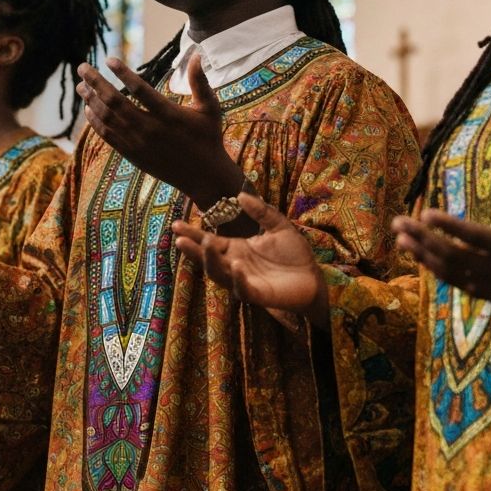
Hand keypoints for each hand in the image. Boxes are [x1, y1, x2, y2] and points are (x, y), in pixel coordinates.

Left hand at [77, 53, 241, 207]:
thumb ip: (200, 82)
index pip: (140, 90)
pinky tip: (88, 110)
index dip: (123, 74)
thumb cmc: (209, 138)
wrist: (204, 177)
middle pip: (115, 102)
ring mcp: (139, 143)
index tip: (109, 60)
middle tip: (82, 67)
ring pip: (108, 119)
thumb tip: (197, 55)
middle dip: (96, 83)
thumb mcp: (209, 108)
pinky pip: (108, 136)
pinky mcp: (133, 155)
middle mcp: (150, 129)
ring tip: (81, 86)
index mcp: (169, 115)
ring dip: (91, 101)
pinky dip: (96, 122)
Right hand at [173, 193, 328, 325]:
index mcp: (236, 249)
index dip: (193, 234)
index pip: (209, 241)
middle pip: (207, 259)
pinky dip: (237, 278)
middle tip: (180, 238)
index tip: (176, 224)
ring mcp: (243, 281)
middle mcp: (234, 265)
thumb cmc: (295, 255)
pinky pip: (242, 288)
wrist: (314, 278)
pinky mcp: (257, 295)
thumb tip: (240, 195)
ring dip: (211, 260)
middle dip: (193, 249)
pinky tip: (235, 264)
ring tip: (207, 243)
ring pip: (219, 274)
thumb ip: (261, 212)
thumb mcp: (279, 226)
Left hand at [392, 173, 490, 312]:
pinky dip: (435, 270)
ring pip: (450, 272)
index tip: (425, 212)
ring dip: (422, 255)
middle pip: (453, 255)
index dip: (449, 226)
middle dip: (422, 239)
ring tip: (400, 238)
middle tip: (398, 222)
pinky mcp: (490, 295)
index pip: (475, 237)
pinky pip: (457, 283)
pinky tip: (419, 255)